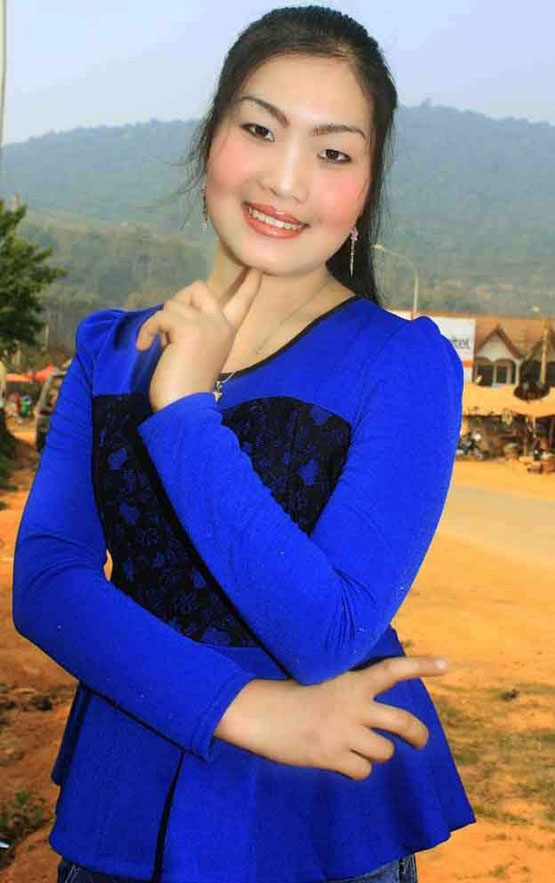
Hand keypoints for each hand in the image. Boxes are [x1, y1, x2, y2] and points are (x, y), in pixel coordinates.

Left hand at [135, 267, 262, 411]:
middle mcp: (222, 325)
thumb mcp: (198, 352)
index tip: (257, 269)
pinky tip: (144, 346)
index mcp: (227, 333)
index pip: (242, 303)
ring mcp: (208, 325)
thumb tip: (175, 316)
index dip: (249, 285)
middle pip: (199, 287)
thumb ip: (196, 330)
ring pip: (174, 303)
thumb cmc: (187, 388)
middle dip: (178, 300)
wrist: (185, 408)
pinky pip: (160, 316)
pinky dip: (147, 330)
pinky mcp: (188, 329)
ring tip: (162, 347)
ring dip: (161, 323)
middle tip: (169, 327)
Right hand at [215, 655, 448, 779]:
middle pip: (403, 722)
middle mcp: (355, 705)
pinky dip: (356, 769)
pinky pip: (363, 771)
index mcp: (352, 681)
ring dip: (376, 754)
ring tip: (358, 748)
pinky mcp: (333, 757)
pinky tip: (341, 761)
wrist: (258, 712)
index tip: (448, 665)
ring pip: (384, 753)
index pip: (393, 670)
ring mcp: (345, 733)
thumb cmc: (289, 693)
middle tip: (420, 740)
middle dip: (418, 735)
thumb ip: (351, 692)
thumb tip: (373, 713)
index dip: (422, 666)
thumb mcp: (324, 679)